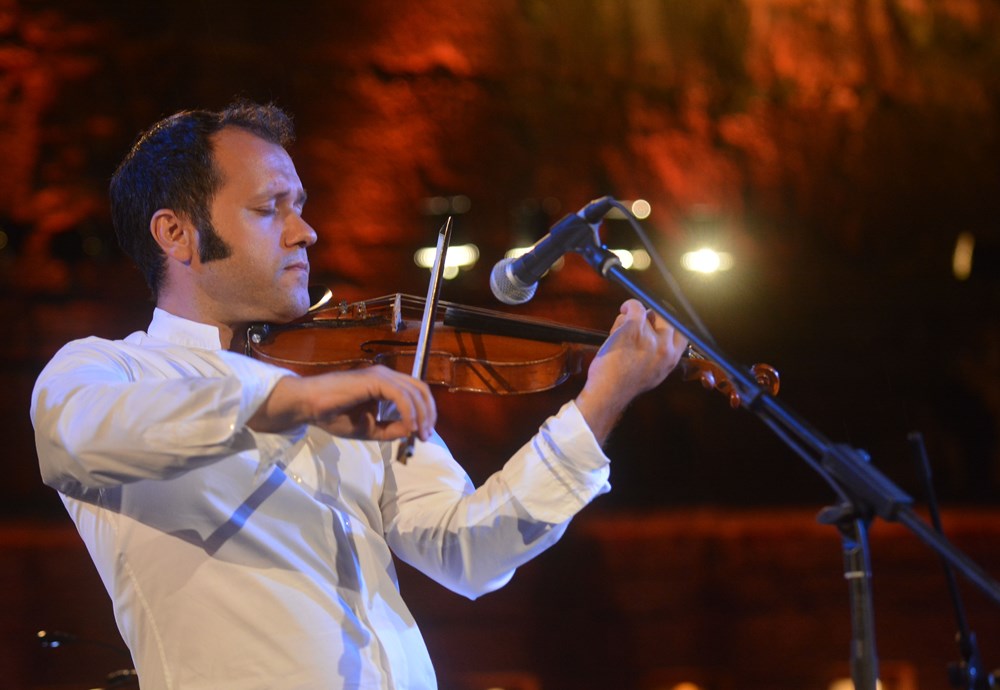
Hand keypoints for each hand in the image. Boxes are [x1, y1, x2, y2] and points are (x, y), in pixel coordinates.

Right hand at [248, 365, 436, 440]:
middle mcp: (387, 375)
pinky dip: (409, 412)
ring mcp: (381, 375)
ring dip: (421, 415)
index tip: (423, 436)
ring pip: (414, 392)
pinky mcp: (375, 380)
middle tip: (426, 437)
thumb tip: (411, 431)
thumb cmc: (334, 415)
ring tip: (419, 435)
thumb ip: (390, 429)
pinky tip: (408, 427)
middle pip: (420, 390)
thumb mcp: (369, 428)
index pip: (416, 393)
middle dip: (428, 414)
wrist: (309, 406)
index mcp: (386, 383)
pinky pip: (400, 396)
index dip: (425, 413)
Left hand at [575, 299, 686, 443]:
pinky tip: (624, 309)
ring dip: (633, 319)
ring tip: (620, 333)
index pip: (683, 333)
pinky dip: (629, 306)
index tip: (660, 322)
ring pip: (647, 314)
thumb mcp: (654, 375)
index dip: (672, 324)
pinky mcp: (635, 329)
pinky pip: (636, 307)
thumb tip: (660, 338)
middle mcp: (665, 348)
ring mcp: (651, 338)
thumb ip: (661, 357)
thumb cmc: (624, 385)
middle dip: (654, 316)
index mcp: (672, 360)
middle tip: (641, 322)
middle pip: (667, 318)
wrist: (608, 393)